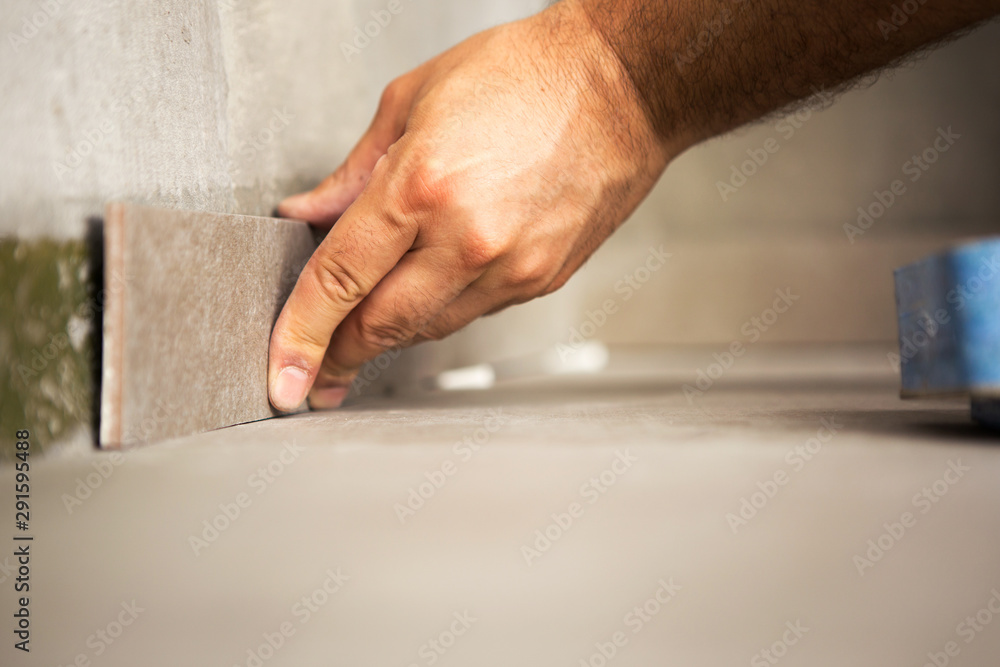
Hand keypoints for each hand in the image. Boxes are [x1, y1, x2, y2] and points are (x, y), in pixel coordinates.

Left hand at [267, 0, 668, 410]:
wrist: (622, 89)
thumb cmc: (524, 76)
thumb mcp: (413, 101)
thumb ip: (352, 173)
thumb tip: (309, 214)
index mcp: (423, 185)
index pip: (339, 279)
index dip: (300, 334)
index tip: (281, 373)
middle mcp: (467, 238)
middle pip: (380, 325)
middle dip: (338, 355)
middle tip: (312, 372)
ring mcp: (510, 267)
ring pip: (426, 328)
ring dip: (386, 334)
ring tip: (360, 332)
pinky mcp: (540, 280)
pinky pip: (472, 313)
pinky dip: (437, 310)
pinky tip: (424, 293)